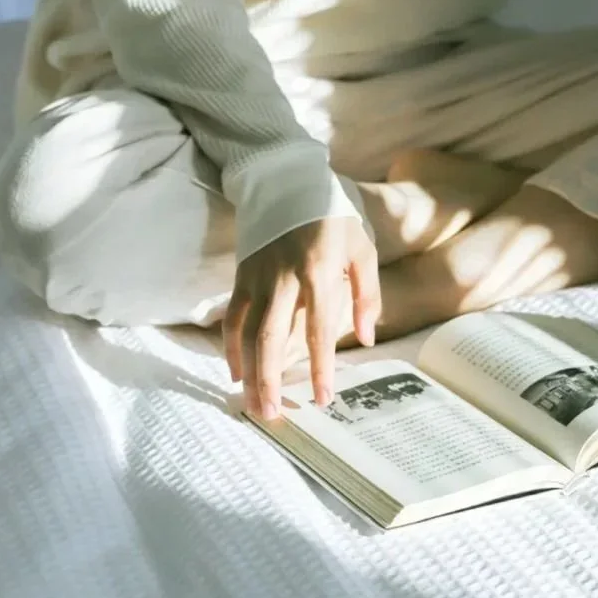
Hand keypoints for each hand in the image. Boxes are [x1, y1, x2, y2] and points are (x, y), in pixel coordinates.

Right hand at [224, 217, 380, 420]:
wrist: (288, 182)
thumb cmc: (332, 217)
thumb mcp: (361, 249)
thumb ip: (366, 294)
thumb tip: (366, 338)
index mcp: (318, 270)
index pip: (319, 328)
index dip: (320, 366)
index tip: (323, 398)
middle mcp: (283, 277)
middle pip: (271, 337)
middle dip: (271, 379)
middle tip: (273, 415)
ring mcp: (257, 277)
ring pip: (246, 332)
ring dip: (249, 372)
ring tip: (254, 405)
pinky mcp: (241, 276)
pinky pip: (232, 317)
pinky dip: (230, 347)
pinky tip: (237, 374)